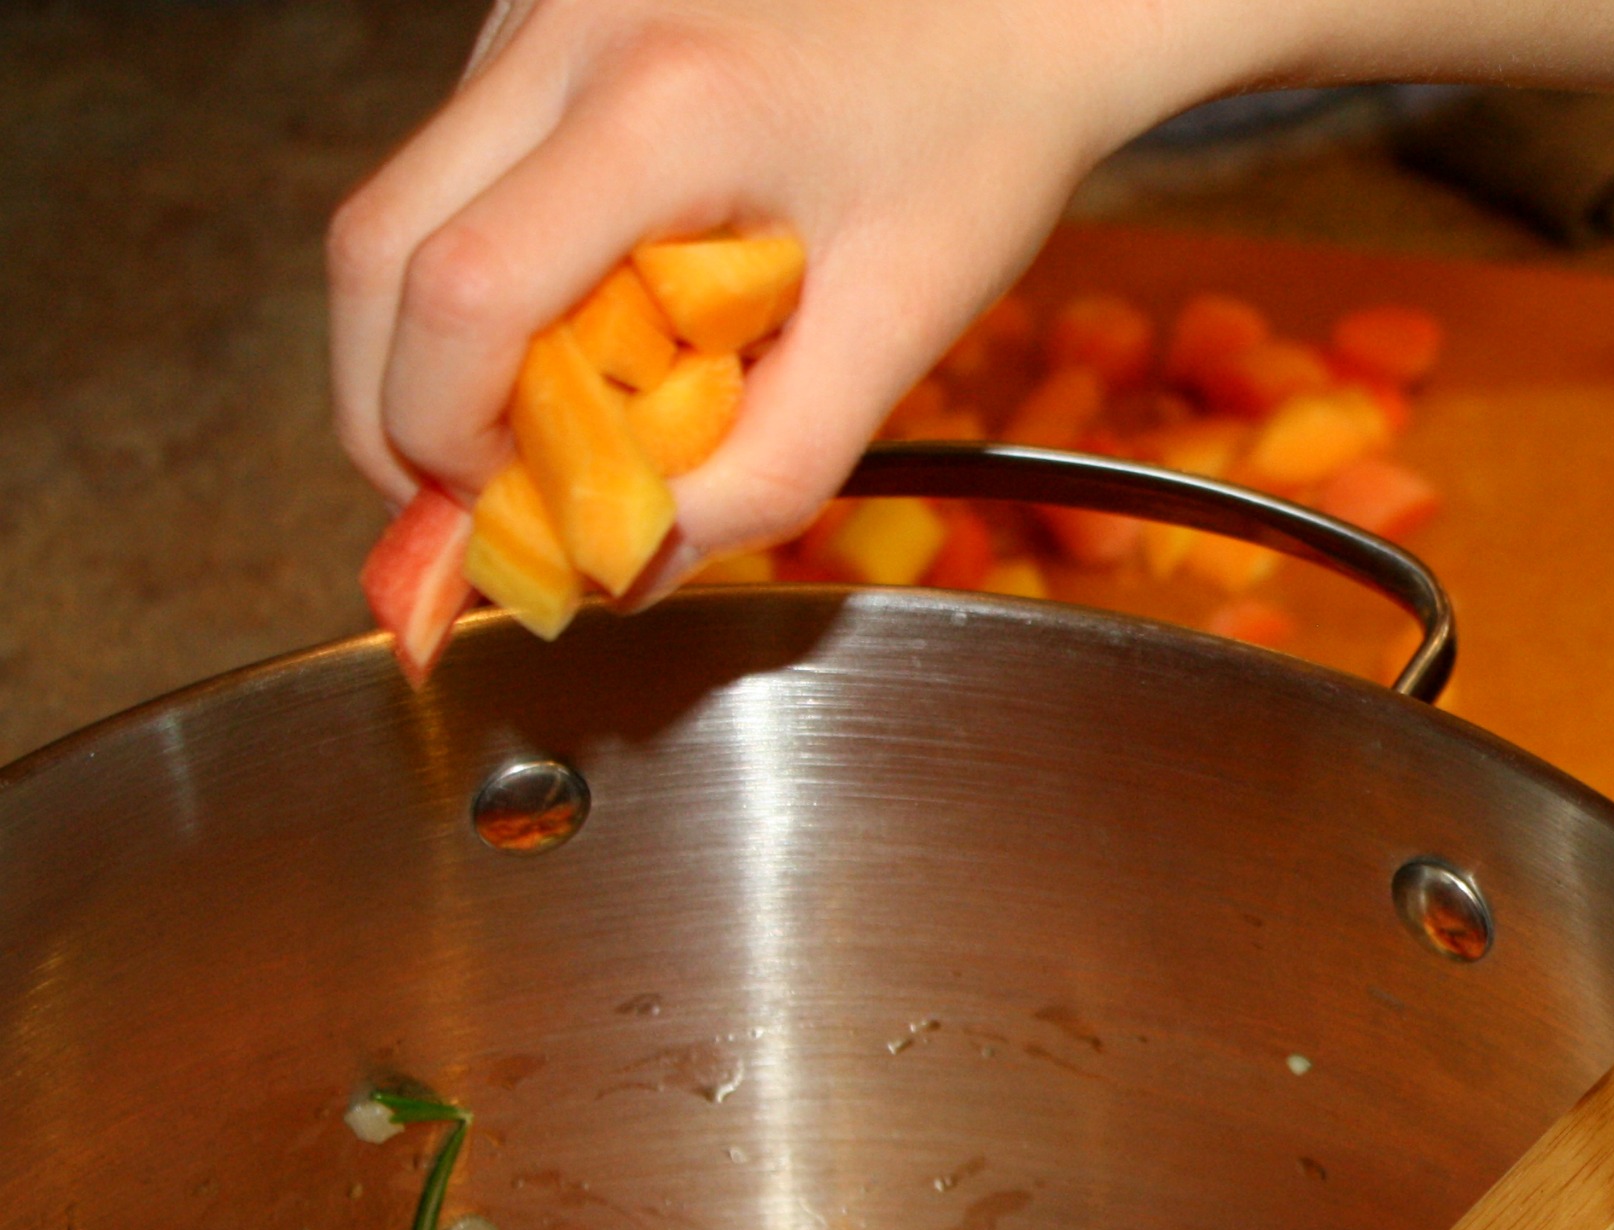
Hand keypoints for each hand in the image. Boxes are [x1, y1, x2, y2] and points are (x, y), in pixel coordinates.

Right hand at [326, 0, 1241, 560]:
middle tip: (468, 501)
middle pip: (374, 246)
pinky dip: (484, 264)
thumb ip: (773, 465)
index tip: (497, 515)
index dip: (441, 434)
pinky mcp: (539, 11)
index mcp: (665, 108)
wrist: (1013, 6)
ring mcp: (539, 6)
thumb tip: (634, 563)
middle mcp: (568, 31)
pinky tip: (586, 312)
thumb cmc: (978, 143)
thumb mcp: (901, 330)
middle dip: (391, 404)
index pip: (462, 291)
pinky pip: (460, 161)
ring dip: (438, 336)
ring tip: (549, 413)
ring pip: (404, 201)